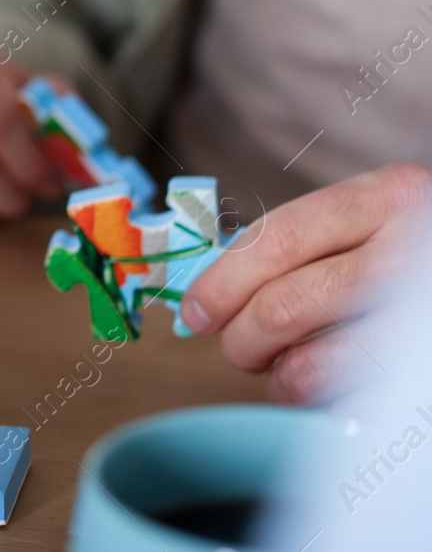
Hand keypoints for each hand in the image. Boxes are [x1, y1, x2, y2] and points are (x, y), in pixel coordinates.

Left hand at [181, 163, 427, 402]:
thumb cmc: (427, 242)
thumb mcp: (382, 214)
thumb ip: (309, 240)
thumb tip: (214, 289)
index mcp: (388, 198)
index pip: (276, 240)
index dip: (222, 282)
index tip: (195, 311)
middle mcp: (411, 252)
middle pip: (284, 307)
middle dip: (242, 338)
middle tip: (240, 348)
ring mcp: (426, 315)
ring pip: (314, 366)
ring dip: (281, 380)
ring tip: (285, 371)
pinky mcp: (428, 367)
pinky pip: (358, 404)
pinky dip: (332, 405)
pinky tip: (336, 390)